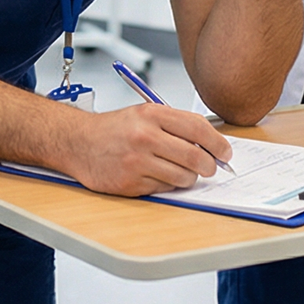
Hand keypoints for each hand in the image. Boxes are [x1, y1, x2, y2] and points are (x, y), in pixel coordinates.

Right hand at [66, 103, 232, 196]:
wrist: (78, 142)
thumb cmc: (114, 129)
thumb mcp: (144, 114)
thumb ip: (176, 125)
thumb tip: (211, 143)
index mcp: (151, 114)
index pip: (198, 128)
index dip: (218, 143)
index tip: (225, 152)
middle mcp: (144, 136)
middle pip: (194, 156)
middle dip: (209, 166)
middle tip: (210, 168)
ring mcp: (137, 161)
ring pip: (183, 177)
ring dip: (188, 178)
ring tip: (179, 171)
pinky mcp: (130, 183)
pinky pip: (165, 189)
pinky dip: (168, 185)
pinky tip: (157, 175)